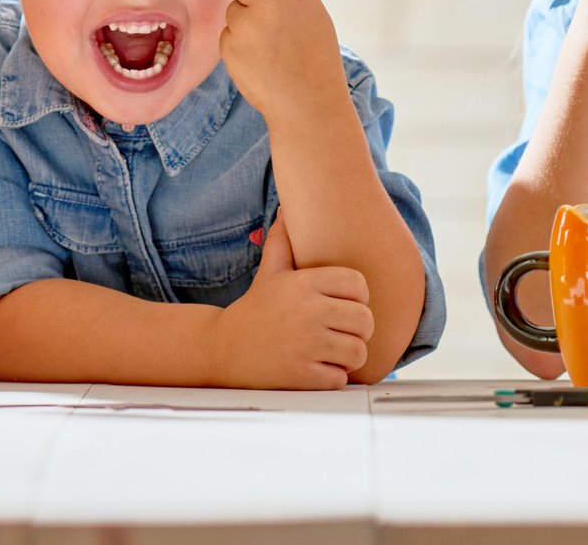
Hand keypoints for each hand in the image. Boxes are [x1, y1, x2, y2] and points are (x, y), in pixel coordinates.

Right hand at [206, 213, 372, 389]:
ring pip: (358, 351)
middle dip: (358, 329)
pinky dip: (333, 377)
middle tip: (342, 332)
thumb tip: (287, 209)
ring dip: (349, 355)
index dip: (359, 297)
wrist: (222, 349)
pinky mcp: (303, 376)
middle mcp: (308, 312)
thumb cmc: (254, 310)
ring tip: (332, 351)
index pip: (358, 284)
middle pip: (365, 320)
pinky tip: (317, 369)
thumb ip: (283, 240)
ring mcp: (306, 345)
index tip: (346, 306)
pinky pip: (341, 378)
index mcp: (304, 284)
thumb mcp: (269, 271)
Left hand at [218, 0, 344, 121]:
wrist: (307, 103)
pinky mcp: (229, 46)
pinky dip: (238, 43)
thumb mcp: (315, 12)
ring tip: (270, 46)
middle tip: (272, 22)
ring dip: (245, 22)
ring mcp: (246, 25)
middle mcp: (269, 3)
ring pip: (233, 8)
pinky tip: (259, 59)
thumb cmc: (315, 55)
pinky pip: (227, 33)